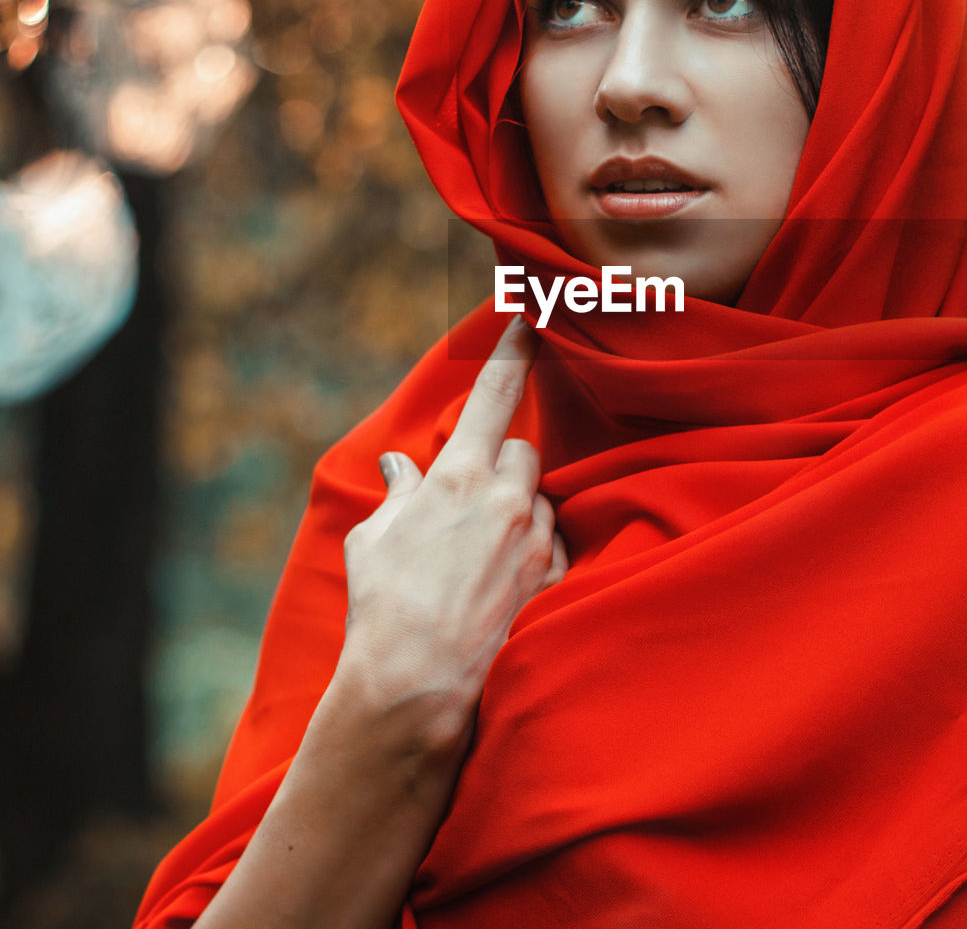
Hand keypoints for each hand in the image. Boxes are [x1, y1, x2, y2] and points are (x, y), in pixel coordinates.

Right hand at [338, 314, 567, 754]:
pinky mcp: (556, 578)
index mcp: (459, 478)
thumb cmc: (384, 608)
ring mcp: (537, 539)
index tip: (531, 316)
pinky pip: (555, 546)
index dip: (514, 351)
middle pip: (525, 452)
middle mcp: (507, 499)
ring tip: (483, 564)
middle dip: (506, 468)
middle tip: (476, 506)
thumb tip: (399, 467)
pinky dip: (536, 555)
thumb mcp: (374, 541)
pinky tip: (505, 589)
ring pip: (541, 502)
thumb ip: (396, 494)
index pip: (495, 395)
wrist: (418, 684)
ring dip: (521, 515)